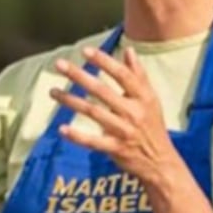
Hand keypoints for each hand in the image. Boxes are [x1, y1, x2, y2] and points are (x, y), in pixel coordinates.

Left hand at [49, 47, 178, 185]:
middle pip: (102, 91)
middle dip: (79, 76)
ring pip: (93, 113)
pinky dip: (77, 136)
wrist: (160, 161)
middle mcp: (134, 112)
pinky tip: (62, 129)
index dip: (104, 61)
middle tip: (59, 64)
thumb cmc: (152, 126)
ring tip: (52, 92)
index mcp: (143, 98)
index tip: (85, 51)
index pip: (123, 75)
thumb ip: (139, 75)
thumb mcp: (151, 99)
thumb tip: (129, 51)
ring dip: (71, 101)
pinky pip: (93, 142)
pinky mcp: (116, 149)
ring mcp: (124, 131)